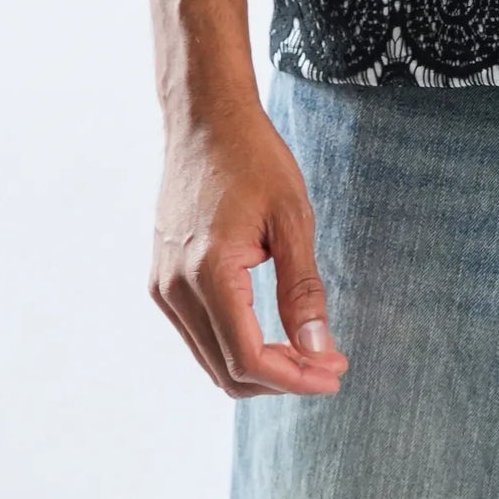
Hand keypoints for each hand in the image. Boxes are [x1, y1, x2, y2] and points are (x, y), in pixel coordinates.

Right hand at [151, 105, 348, 398]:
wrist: (206, 120)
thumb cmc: (254, 158)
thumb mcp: (292, 218)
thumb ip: (303, 289)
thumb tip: (319, 351)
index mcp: (208, 272)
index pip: (248, 358)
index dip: (295, 377)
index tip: (335, 372)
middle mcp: (174, 289)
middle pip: (227, 371)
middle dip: (282, 378)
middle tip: (329, 363)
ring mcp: (163, 287)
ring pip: (211, 359)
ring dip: (260, 367)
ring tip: (309, 351)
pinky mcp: (163, 281)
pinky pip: (199, 335)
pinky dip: (235, 346)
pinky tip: (272, 332)